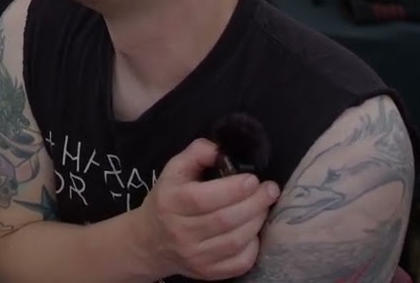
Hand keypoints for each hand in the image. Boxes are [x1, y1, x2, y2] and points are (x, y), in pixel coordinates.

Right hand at [134, 138, 280, 280]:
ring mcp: (195, 256)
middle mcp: (181, 232)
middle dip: (254, 203)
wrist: (150, 242)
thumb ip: (195, 153)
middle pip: (225, 220)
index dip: (233, 189)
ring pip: (235, 241)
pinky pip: (239, 262)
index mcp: (171, 202)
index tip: (253, 180)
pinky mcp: (207, 272)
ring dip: (256, 222)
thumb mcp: (173, 171)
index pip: (204, 199)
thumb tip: (220, 149)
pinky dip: (254, 247)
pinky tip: (253, 231)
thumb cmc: (167, 200)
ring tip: (263, 207)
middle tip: (269, 191)